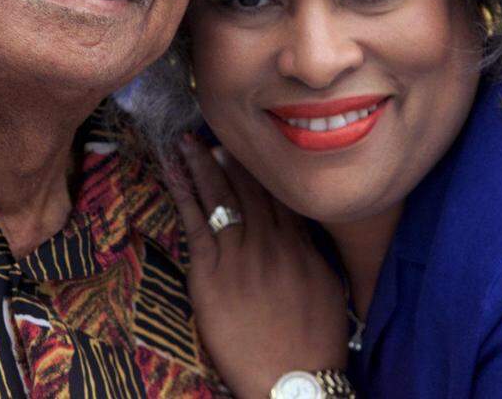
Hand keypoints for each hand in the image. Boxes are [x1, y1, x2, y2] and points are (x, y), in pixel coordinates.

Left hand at [170, 135, 346, 398]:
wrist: (292, 380)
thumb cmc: (314, 342)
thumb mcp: (328, 288)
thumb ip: (314, 251)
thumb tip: (305, 226)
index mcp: (299, 244)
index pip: (278, 193)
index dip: (262, 167)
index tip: (250, 145)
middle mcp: (270, 241)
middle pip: (248, 187)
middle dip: (230, 157)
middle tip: (213, 128)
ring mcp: (239, 254)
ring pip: (220, 197)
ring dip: (203, 165)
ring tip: (188, 140)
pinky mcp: (211, 272)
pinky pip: (195, 222)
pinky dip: (183, 192)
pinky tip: (173, 171)